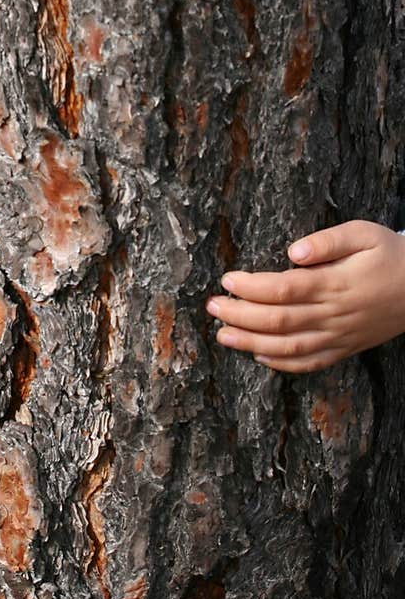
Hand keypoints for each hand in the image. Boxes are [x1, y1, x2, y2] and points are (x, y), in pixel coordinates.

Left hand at [206, 221, 404, 371]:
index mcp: (335, 284)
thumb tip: (293, 252)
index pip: (283, 289)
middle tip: (212, 306)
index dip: (251, 287)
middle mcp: (334, 314)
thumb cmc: (389, 255)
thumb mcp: (363, 234)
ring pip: (289, 347)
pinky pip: (310, 363)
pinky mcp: (345, 348)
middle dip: (240, 315)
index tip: (227, 280)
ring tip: (223, 335)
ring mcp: (339, 336)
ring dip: (251, 344)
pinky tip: (259, 356)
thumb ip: (327, 241)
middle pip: (278, 321)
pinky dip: (282, 364)